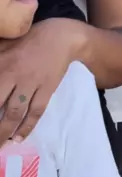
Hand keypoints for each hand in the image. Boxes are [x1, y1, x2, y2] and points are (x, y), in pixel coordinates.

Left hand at [0, 19, 82, 147]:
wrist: (60, 37)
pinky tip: (18, 138)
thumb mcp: (3, 45)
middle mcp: (13, 75)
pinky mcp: (47, 89)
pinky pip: (36, 112)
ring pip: (15, 113)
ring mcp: (31, 83)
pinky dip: (27, 127)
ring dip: (4, 132)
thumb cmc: (27, 40)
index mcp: (1, 63)